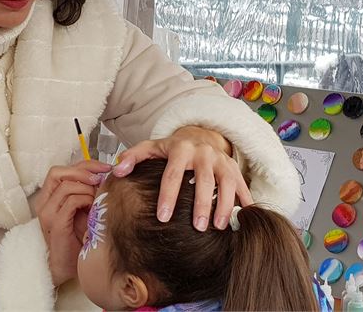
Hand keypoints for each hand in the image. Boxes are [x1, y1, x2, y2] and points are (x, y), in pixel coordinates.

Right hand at [36, 160, 111, 285]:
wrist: (65, 266)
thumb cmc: (75, 239)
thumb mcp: (82, 210)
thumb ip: (87, 192)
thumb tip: (106, 175)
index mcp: (49, 196)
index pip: (64, 169)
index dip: (85, 164)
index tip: (105, 168)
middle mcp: (44, 201)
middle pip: (58, 172)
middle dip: (84, 171)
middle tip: (102, 178)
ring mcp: (47, 212)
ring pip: (66, 185)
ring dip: (87, 188)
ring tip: (98, 198)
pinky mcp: (55, 223)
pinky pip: (71, 201)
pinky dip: (85, 200)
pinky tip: (92, 208)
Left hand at [112, 125, 252, 231]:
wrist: (199, 136)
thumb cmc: (171, 148)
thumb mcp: (151, 147)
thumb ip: (132, 157)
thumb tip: (117, 170)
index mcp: (180, 149)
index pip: (173, 174)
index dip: (168, 196)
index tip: (162, 217)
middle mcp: (203, 153)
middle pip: (204, 181)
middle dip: (201, 205)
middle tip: (197, 228)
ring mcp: (221, 160)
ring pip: (226, 183)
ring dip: (224, 206)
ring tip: (218, 228)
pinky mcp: (234, 168)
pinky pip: (242, 186)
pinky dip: (245, 202)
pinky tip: (243, 220)